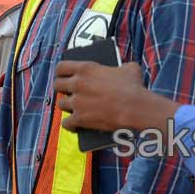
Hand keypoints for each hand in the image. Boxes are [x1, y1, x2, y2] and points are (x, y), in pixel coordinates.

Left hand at [54, 61, 177, 132]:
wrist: (137, 109)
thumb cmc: (135, 88)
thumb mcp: (129, 69)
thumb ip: (120, 67)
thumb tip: (122, 69)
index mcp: (85, 68)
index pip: (61, 67)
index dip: (60, 72)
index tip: (62, 76)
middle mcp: (77, 83)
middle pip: (57, 85)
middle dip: (62, 89)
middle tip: (68, 92)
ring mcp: (77, 102)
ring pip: (61, 104)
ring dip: (67, 107)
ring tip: (72, 108)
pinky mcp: (80, 118)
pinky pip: (66, 123)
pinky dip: (70, 125)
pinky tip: (74, 126)